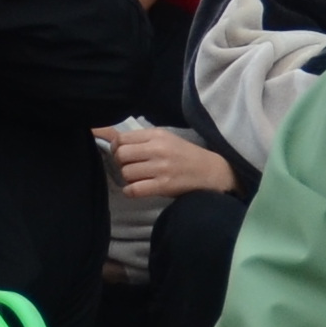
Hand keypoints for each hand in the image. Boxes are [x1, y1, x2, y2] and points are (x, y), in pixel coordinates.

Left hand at [100, 125, 236, 203]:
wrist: (210, 171)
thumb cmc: (185, 155)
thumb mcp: (166, 138)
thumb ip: (143, 140)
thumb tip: (115, 143)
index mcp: (157, 135)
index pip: (122, 139)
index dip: (116, 148)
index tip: (123, 155)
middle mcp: (158, 149)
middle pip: (121, 155)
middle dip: (120, 163)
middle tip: (129, 168)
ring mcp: (161, 168)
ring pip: (126, 173)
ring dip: (128, 178)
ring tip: (138, 178)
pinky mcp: (164, 185)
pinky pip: (134, 190)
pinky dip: (130, 191)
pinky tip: (136, 189)